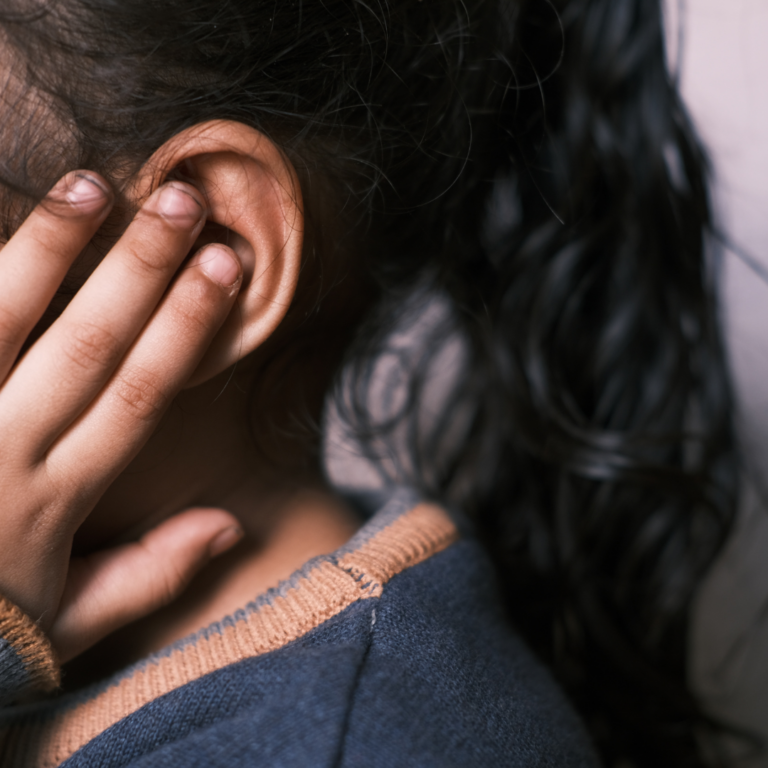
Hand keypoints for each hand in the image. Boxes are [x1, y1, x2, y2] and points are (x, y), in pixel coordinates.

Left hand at [0, 171, 243, 663]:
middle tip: (181, 201)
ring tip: (90, 184)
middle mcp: (0, 456)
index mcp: (54, 500)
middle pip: (84, 346)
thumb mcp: (65, 626)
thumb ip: (148, 575)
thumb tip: (231, 525)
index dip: (187, 326)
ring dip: (48, 249)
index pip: (138, 394)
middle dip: (139, 269)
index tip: (227, 265)